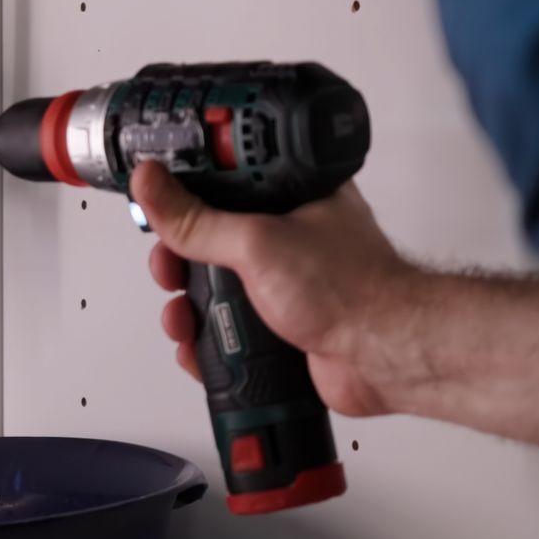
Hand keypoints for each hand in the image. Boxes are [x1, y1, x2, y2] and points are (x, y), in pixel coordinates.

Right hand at [131, 161, 422, 417]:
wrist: (387, 358)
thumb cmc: (353, 289)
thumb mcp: (257, 243)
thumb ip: (196, 219)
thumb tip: (151, 184)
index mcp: (291, 197)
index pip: (221, 180)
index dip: (183, 189)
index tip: (155, 201)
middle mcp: (287, 236)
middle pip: (208, 238)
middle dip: (178, 259)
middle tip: (167, 267)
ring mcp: (283, 283)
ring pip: (213, 287)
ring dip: (186, 305)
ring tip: (181, 316)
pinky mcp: (279, 325)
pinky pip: (227, 328)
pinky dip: (206, 339)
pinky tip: (199, 345)